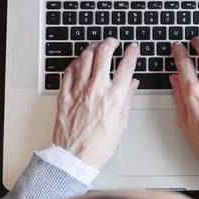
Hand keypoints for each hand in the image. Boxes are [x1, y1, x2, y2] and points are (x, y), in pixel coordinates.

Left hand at [52, 38, 139, 169]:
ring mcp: (78, 90)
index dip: (132, 53)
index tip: (133, 48)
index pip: (126, 65)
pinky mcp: (65, 94)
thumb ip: (127, 99)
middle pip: (103, 53)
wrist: (74, 156)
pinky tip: (79, 62)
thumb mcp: (121, 123)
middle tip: (112, 41)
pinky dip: (76, 62)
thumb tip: (132, 84)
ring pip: (84, 57)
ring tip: (96, 46)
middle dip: (110, 42)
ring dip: (92, 48)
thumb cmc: (98, 145)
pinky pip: (69, 71)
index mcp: (114, 96)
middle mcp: (96, 89)